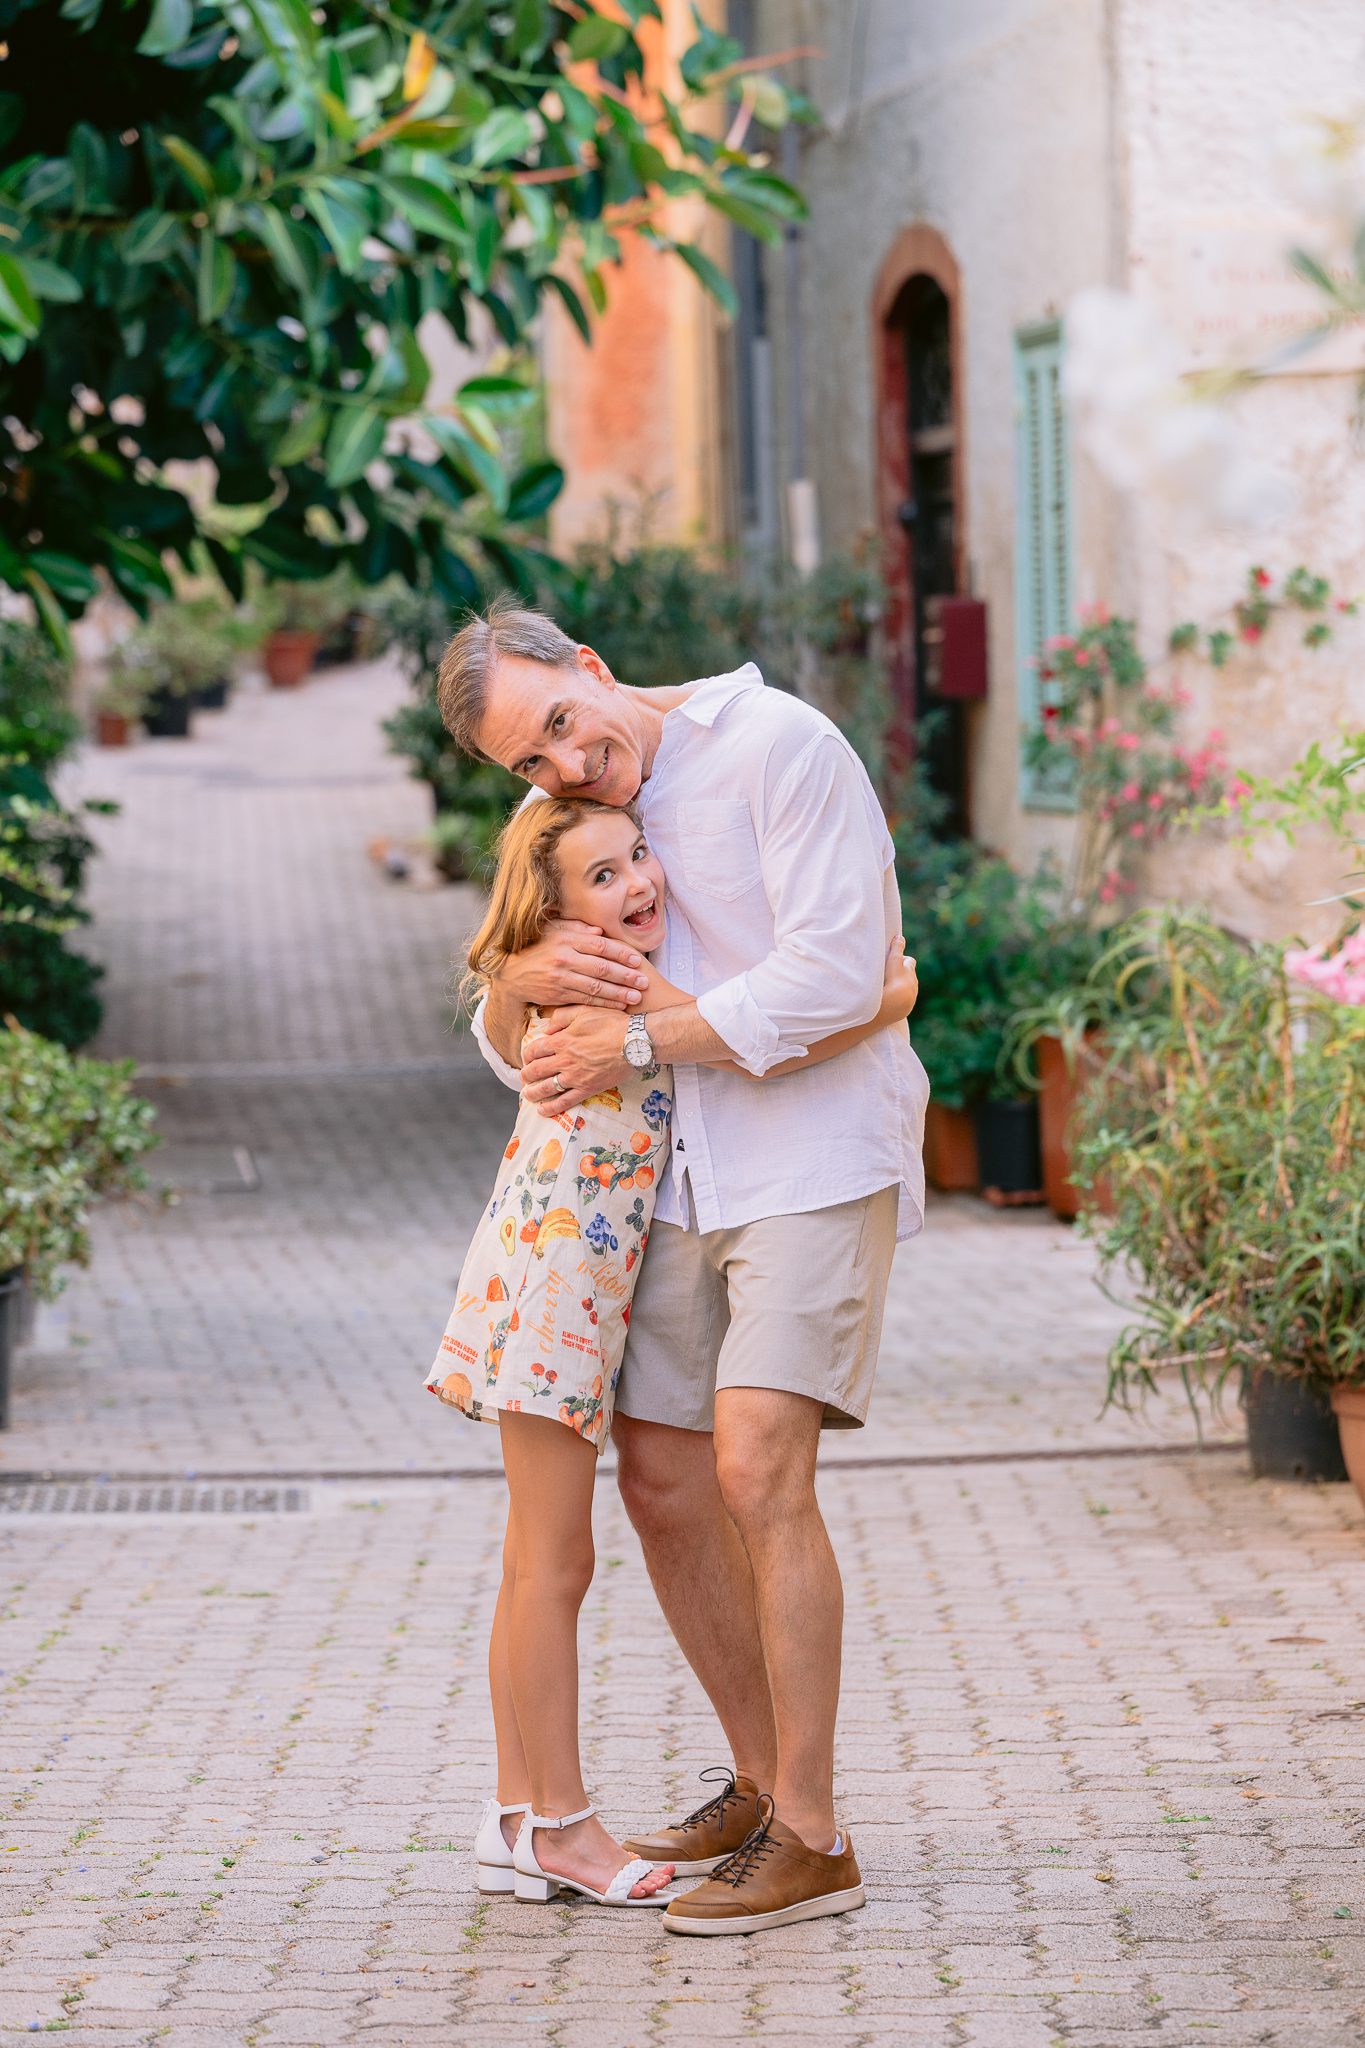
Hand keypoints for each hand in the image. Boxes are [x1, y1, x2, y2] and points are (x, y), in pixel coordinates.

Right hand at [498, 919, 648, 1009]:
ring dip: (618, 993)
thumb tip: (600, 931)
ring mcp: (560, 978)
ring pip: (595, 986)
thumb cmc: (535, 949)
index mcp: (566, 940)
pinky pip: (585, 1000)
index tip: (638, 960)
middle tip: (644, 982)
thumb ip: (576, 928)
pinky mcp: (557, 995)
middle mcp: (564, 958)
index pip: (600, 946)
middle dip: (626, 975)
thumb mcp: (552, 931)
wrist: (510, 974)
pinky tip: (618, 1006)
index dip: (621, 953)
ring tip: (636, 996)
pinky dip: (603, 1003)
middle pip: (602, 967)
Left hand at [521, 1008, 631, 1115]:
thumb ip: (561, 1017)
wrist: (635, 1042)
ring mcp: (575, 1077)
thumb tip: (547, 1029)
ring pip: (545, 1088)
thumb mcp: (584, 1011)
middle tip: (525, 1077)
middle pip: (535, 1070)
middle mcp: (564, 1060)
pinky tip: (543, 1110)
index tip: (527, 1058)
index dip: (527, 1055)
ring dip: (533, 1092)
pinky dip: (551, 1108)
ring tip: (529, 1094)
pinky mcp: (587, 1089)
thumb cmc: (612, 1024)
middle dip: (526, 1075)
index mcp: (561, 1040)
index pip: (534, 1050)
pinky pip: (564, 1102)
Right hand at [886, 934, 918, 1018]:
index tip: (894, 960)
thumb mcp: (893, 961)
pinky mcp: (904, 1010)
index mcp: (910, 972)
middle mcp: (913, 985)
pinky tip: (886, 1001)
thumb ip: (896, 948)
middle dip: (901, 974)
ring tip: (885, 989)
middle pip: (908, 976)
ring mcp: (910, 999)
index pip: (909, 962)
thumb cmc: (893, 980)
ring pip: (906, 990)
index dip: (902, 960)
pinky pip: (901, 1004)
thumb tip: (900, 937)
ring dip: (897, 989)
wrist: (894, 1005)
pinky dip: (895, 1001)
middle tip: (888, 974)